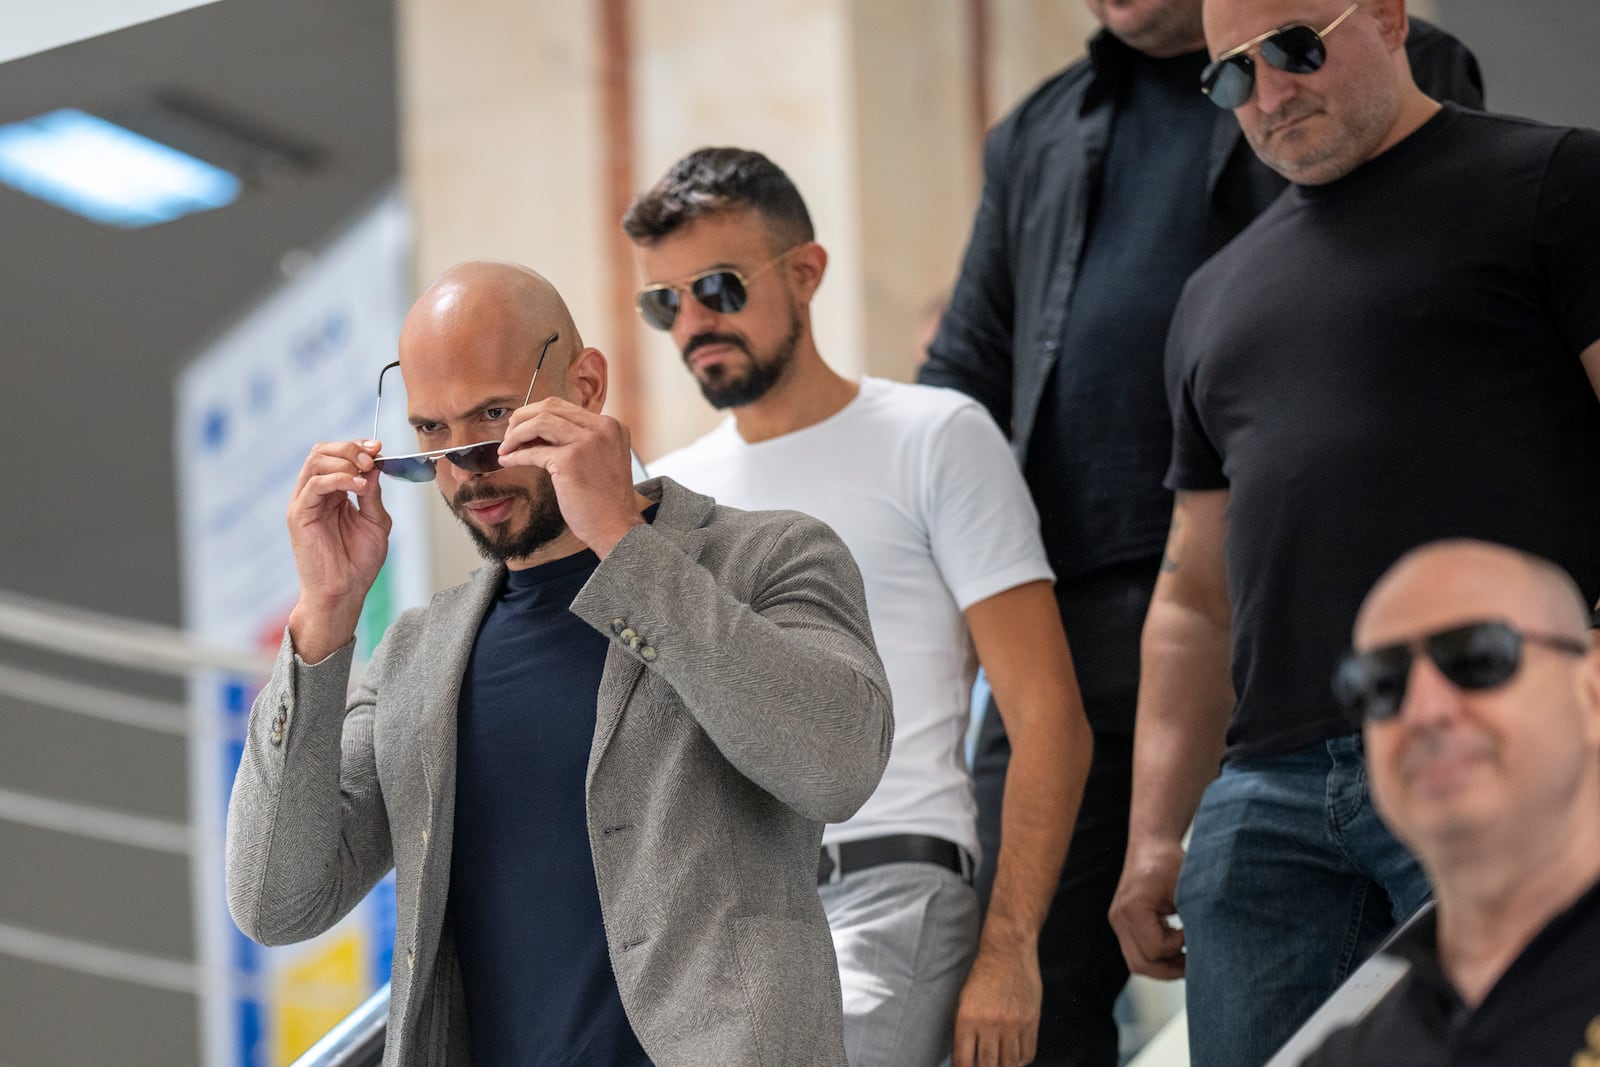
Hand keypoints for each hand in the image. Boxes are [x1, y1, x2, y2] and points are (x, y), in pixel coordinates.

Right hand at [284, 439, 391, 659]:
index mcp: (333, 493)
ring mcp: (305, 502)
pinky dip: (339, 478)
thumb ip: (372, 494)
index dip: (357, 447)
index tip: (379, 449)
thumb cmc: (359, 562)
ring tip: (366, 470)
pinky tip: (358, 486)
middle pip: (322, 451)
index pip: (336, 456)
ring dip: (344, 459)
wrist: (345, 591)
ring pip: (315, 461)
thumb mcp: (376, 522)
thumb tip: (374, 466)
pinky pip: (315, 484)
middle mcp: (316, 494)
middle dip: (350, 448)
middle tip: (372, 456)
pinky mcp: (299, 514)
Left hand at [497, 398, 641, 555]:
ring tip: (506, 448)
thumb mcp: (602, 459)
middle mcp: (602, 428)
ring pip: (539, 422)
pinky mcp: (570, 460)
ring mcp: (587, 442)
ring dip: (516, 434)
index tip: (523, 427)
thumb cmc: (607, 501)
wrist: (618, 528)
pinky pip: (533, 451)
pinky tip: (508, 461)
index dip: (538, 414)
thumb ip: (580, 441)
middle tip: (509, 434)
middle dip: (523, 418)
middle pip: (550, 407)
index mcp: (611, 426)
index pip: (565, 407)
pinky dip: (516, 456)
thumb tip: (539, 431)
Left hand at [951, 939, 1040, 1066]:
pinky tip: (1016, 1057)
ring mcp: (1012, 1024)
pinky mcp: (1031, 1020)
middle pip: (988, 1066)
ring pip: (1009, 1063)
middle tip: (985, 1066)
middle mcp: (989, 1024)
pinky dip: (1022, 1060)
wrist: (1008, 949)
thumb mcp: (964, 999)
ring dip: (1004, 1066)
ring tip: (999, 1063)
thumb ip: (965, 1028)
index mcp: (967, 1018)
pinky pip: (1028, 1053)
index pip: (963, 1061)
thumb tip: (967, 1056)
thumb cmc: (982, 972)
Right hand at [1108, 837, 1186, 979]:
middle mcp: (1119, 919)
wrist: (1150, 843)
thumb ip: (1195, 918)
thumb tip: (1211, 948)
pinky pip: (1137, 952)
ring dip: (1163, 967)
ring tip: (1188, 961)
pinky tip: (1177, 949)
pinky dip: (1157, 956)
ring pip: (1137, 963)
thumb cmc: (1169, 861)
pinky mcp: (1123, 924)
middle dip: (1171, 969)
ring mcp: (1118, 922)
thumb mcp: (1187, 888)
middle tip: (1196, 964)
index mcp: (1132, 908)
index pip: (1155, 948)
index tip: (1195, 933)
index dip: (1180, 948)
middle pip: (1141, 964)